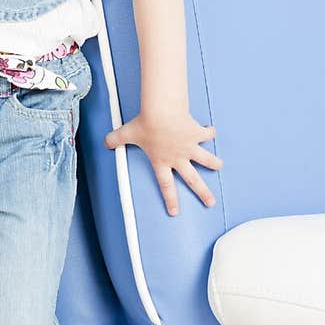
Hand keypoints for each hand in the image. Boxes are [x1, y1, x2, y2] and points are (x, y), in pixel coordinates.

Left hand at [103, 110, 222, 215]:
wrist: (162, 113)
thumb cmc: (145, 124)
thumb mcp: (126, 133)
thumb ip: (115, 140)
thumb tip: (105, 143)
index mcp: (162, 161)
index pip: (165, 185)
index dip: (170, 200)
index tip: (175, 212)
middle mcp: (178, 158)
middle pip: (192, 179)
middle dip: (203, 193)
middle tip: (210, 202)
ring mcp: (190, 147)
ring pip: (205, 159)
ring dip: (213, 163)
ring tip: (219, 166)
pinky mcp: (197, 134)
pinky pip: (206, 134)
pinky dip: (209, 132)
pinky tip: (210, 131)